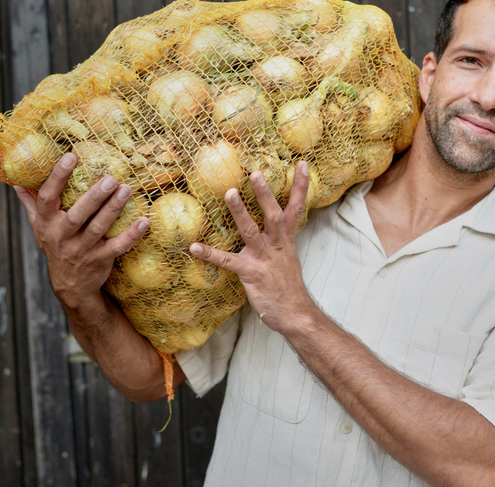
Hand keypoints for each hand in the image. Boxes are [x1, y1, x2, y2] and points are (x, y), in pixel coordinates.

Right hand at [15, 152, 148, 308]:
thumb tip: (16, 181)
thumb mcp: (39, 226)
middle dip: (94, 196)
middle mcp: (61, 236)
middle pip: (77, 214)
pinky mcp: (100, 260)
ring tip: (127, 190)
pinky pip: (117, 247)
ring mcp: (81, 250)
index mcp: (46, 223)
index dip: (57, 177)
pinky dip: (132, 235)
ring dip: (114, 209)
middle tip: (110, 178)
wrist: (69, 284)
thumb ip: (31, 203)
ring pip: (98, 228)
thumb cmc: (56, 246)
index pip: (47, 197)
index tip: (71, 156)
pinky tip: (144, 221)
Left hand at [190, 161, 314, 334]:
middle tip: (255, 173)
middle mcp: (277, 246)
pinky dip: (211, 254)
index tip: (300, 163)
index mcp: (287, 240)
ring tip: (228, 193)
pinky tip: (194, 247)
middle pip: (273, 215)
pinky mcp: (251, 274)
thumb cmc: (287, 287)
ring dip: (240, 212)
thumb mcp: (288, 258)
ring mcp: (264, 260)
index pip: (296, 209)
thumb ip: (277, 240)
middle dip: (265, 194)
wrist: (295, 314)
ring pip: (252, 232)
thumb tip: (268, 225)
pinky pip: (229, 262)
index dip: (299, 186)